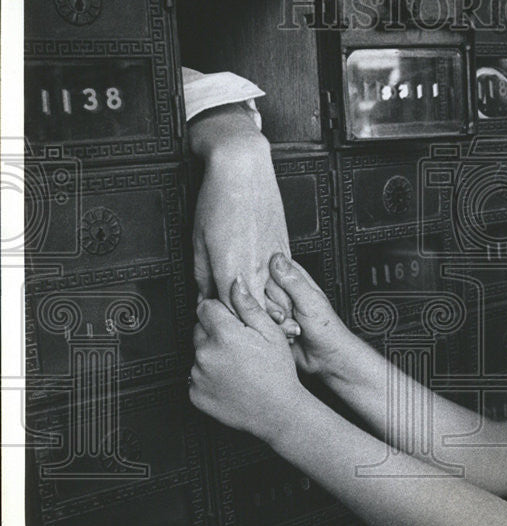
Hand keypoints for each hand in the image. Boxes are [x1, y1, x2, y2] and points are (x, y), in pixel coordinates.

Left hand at [189, 104, 297, 335]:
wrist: (244, 172)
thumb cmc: (218, 200)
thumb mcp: (198, 242)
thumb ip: (202, 276)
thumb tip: (203, 298)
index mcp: (229, 270)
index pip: (230, 315)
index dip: (229, 333)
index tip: (228, 345)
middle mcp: (254, 269)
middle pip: (259, 316)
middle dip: (257, 336)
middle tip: (254, 354)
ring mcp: (273, 261)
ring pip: (280, 304)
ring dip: (277, 323)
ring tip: (276, 340)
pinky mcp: (283, 252)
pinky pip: (288, 285)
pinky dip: (286, 302)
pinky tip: (286, 313)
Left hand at [189, 276, 304, 442]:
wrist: (277, 412)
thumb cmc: (278, 374)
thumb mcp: (271, 333)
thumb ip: (249, 306)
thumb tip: (235, 283)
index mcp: (223, 334)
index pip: (205, 307)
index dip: (220, 312)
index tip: (232, 321)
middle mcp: (205, 353)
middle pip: (200, 330)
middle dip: (215, 333)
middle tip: (239, 347)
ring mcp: (197, 375)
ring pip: (198, 354)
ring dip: (212, 356)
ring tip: (237, 367)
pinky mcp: (194, 394)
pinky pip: (196, 377)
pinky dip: (208, 377)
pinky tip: (230, 381)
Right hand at [266, 252, 350, 374]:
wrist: (326, 358)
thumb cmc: (327, 330)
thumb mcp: (311, 302)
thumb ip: (293, 281)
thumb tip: (277, 259)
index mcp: (294, 280)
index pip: (269, 269)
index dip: (270, 281)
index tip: (279, 294)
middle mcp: (283, 293)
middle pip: (260, 290)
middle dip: (274, 306)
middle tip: (289, 314)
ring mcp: (275, 310)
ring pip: (257, 309)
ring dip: (275, 322)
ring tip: (293, 326)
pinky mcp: (270, 326)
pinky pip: (258, 325)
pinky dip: (272, 331)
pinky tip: (287, 335)